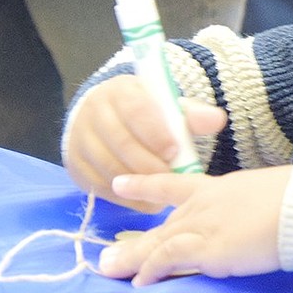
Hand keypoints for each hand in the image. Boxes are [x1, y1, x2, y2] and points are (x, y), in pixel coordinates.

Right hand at [62, 76, 226, 211]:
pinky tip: (145, 201)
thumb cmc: (145, 112)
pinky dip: (124, 198)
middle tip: (171, 177)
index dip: (156, 133)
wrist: (105, 116)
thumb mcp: (167, 106)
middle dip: (149, 163)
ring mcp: (80, 140)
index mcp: (120, 92)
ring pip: (108, 167)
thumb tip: (217, 120)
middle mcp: (94, 113)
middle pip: (121, 142)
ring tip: (162, 191)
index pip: (136, 110)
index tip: (175, 151)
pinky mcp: (75, 166)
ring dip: (138, 183)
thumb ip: (191, 114)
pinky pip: (98, 187)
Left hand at [98, 166, 292, 284]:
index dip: (146, 184)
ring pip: (157, 241)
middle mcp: (205, 204)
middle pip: (162, 224)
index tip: (120, 183)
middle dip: (135, 242)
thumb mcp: (268, 194)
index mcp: (220, 188)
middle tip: (108, 256)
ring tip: (109, 270)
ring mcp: (204, 224)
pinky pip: (169, 258)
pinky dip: (152, 270)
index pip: (175, 184)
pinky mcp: (207, 248)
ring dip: (132, 258)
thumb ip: (251, 207)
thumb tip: (254, 218)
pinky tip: (140, 282)